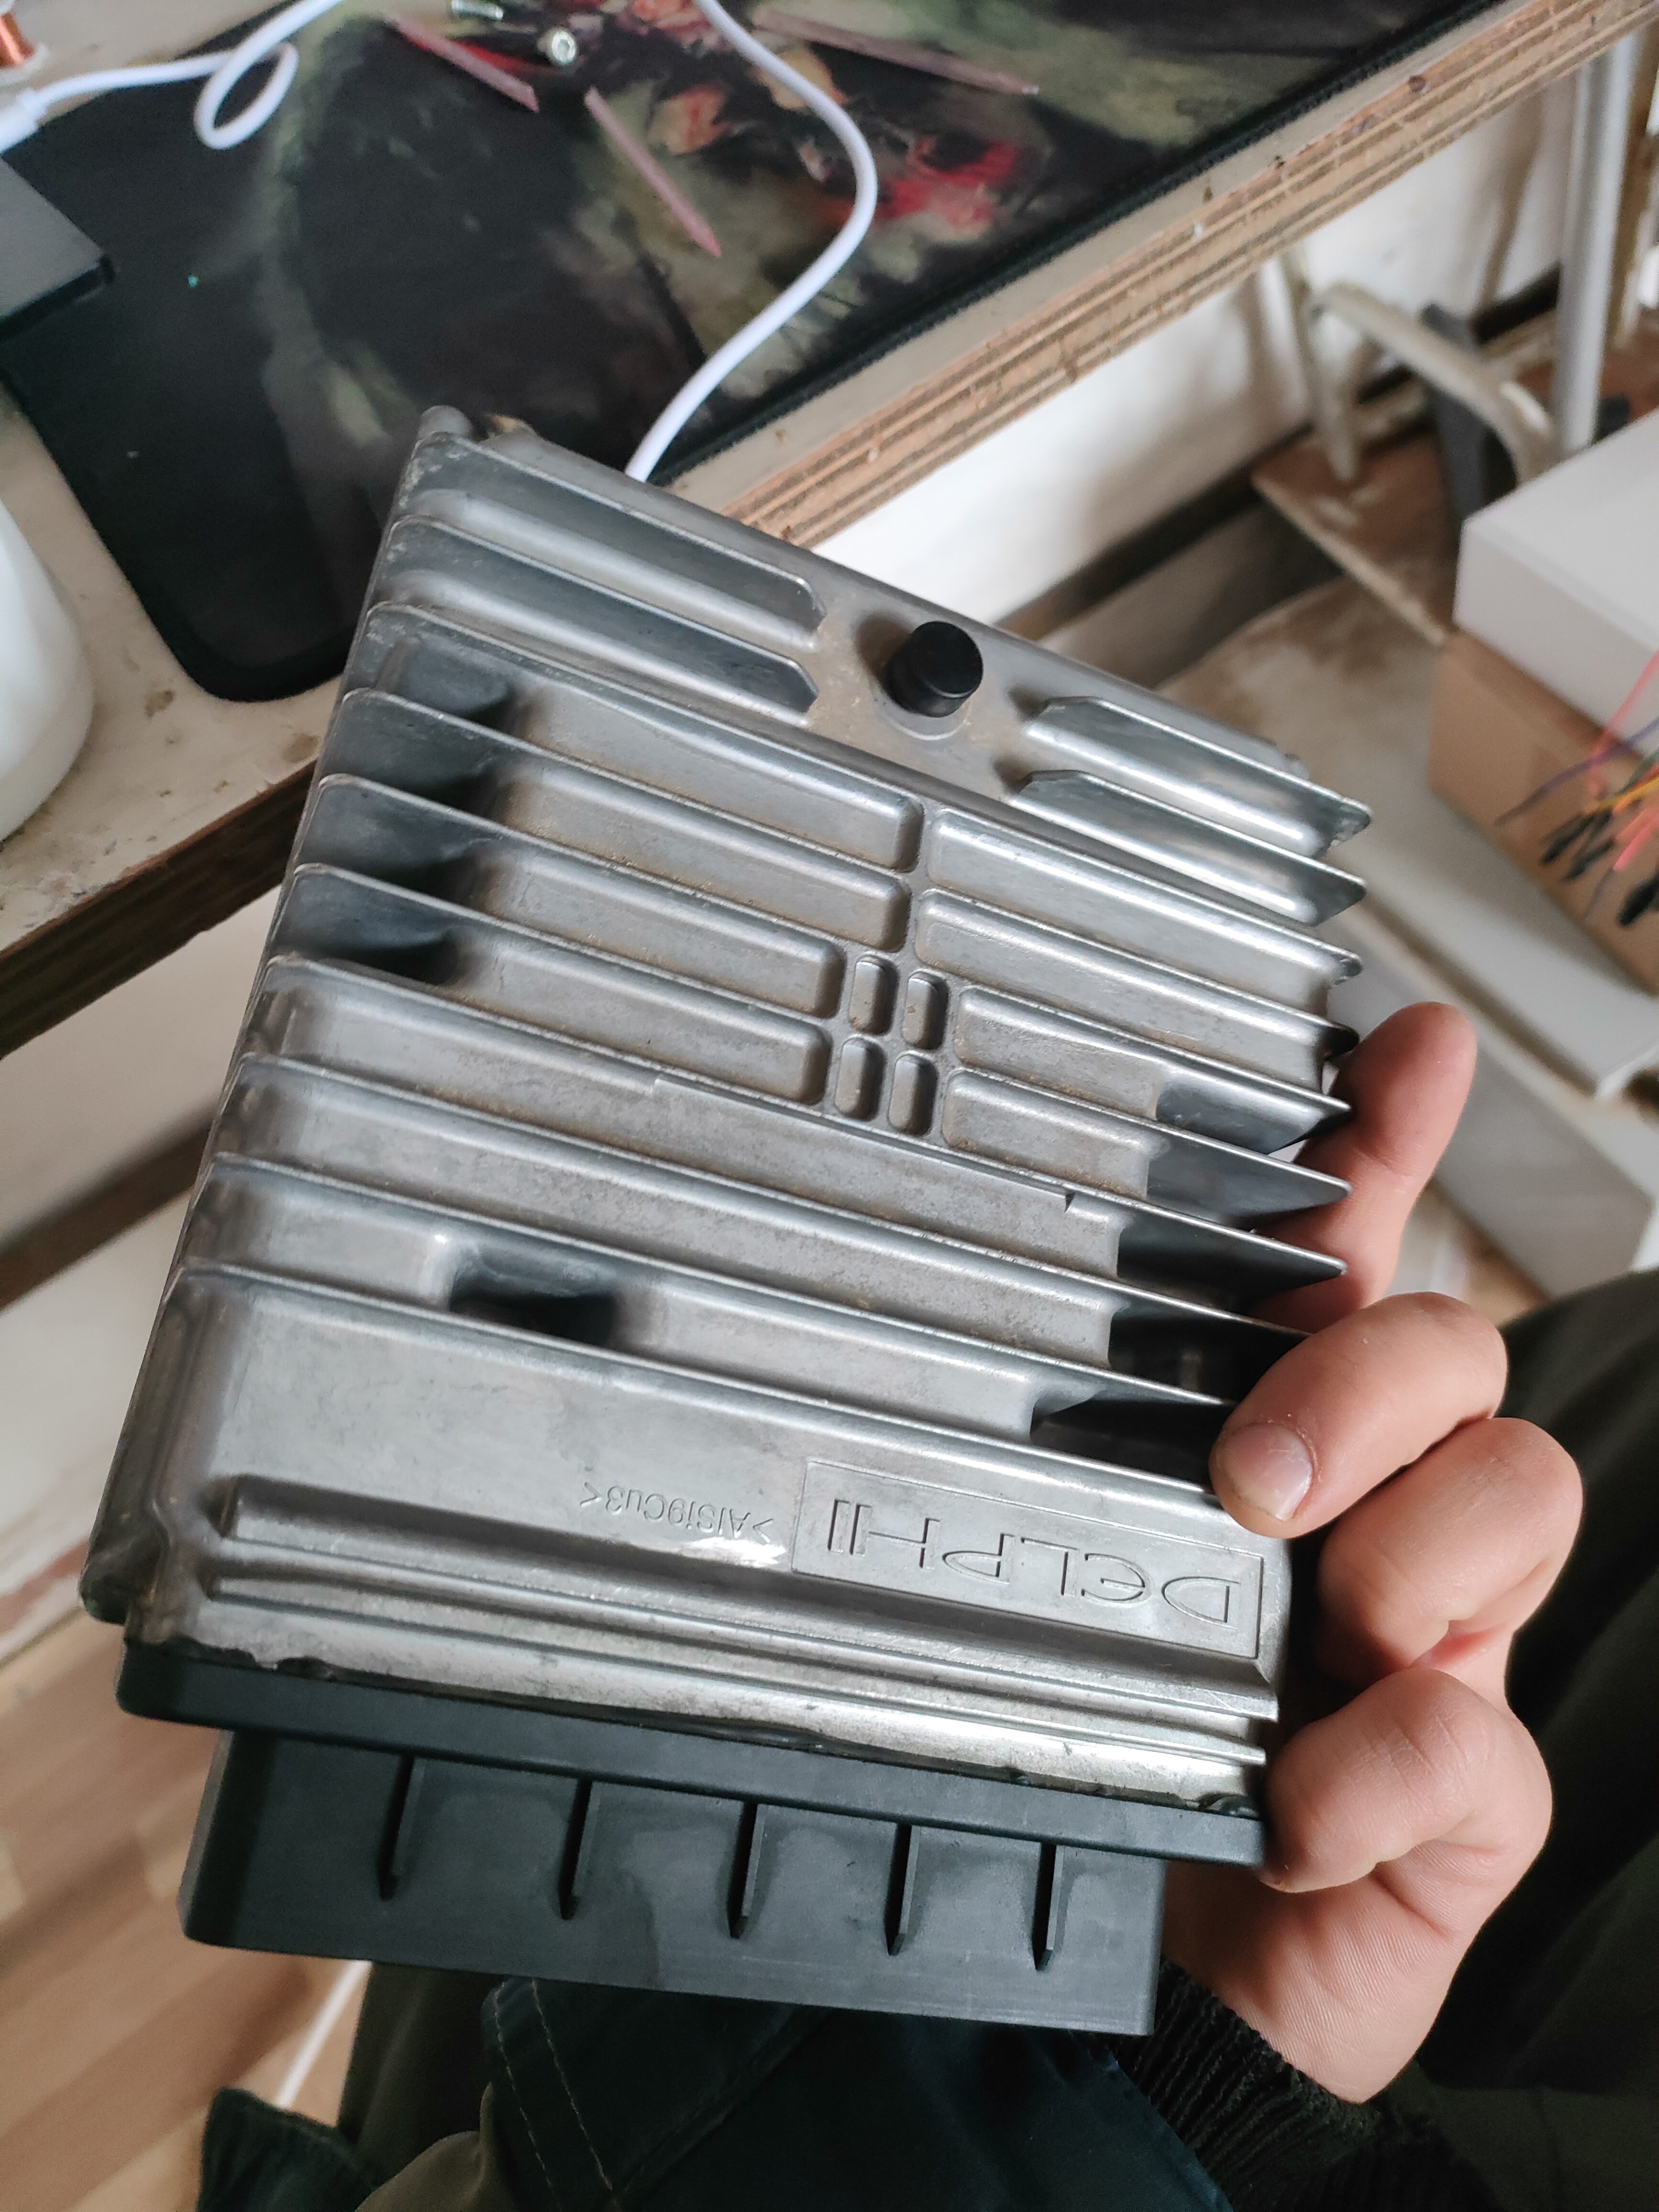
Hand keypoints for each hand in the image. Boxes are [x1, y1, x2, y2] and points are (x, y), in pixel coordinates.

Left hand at [1161, 1005, 1581, 2100]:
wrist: (1150, 1966)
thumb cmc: (1115, 1732)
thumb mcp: (1077, 1555)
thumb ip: (1064, 1447)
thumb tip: (961, 1309)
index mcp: (1290, 1438)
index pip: (1359, 1254)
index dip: (1394, 1138)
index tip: (1407, 1043)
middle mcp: (1388, 1509)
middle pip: (1457, 1352)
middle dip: (1367, 1388)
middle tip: (1250, 1481)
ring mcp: (1449, 1639)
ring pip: (1515, 1500)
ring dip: (1404, 1561)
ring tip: (1304, 1640)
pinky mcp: (1472, 1790)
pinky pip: (1474, 1737)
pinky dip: (1374, 1772)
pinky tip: (1289, 1812)